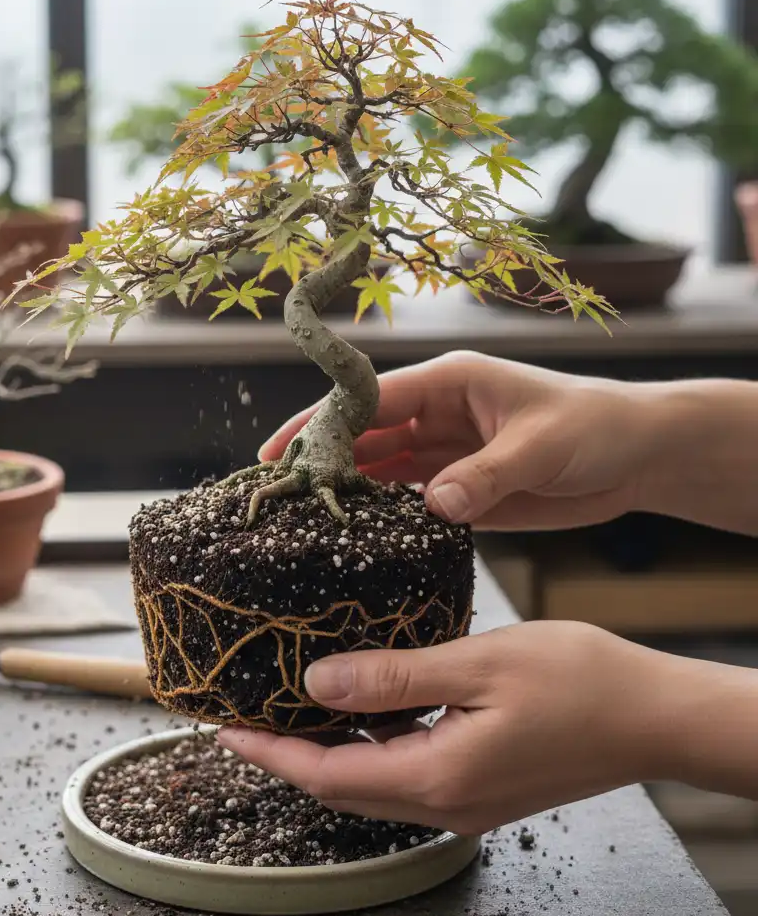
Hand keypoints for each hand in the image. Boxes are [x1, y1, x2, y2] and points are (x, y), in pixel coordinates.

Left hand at [216, 621, 684, 834]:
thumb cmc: (578, 682)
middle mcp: (445, 803)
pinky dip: (369, 746)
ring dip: (326, 750)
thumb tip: (319, 681)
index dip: (271, 752)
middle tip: (247, 716)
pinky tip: (360, 709)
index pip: (327, 773)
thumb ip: (394, 677)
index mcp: (436, 778)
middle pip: (342, 786)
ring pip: (372, 782)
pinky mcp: (481, 787)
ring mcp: (465, 801)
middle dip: (288, 753)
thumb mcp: (477, 664)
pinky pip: (405, 773)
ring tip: (289, 708)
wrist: (654, 716)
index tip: (226, 728)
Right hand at [259, 351, 651, 529]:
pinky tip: (353, 532)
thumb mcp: (540, 446)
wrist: (636, 455)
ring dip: (345, 488)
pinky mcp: (459, 486)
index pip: (370, 398)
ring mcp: (445, 451)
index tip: (281, 450)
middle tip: (278, 492)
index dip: (322, 421)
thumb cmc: (595, 427)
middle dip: (322, 458)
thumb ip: (486, 475)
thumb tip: (433, 504)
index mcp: (449, 382)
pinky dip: (380, 513)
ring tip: (302, 516)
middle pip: (363, 434)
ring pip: (378, 467)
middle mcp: (436, 413)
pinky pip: (407, 498)